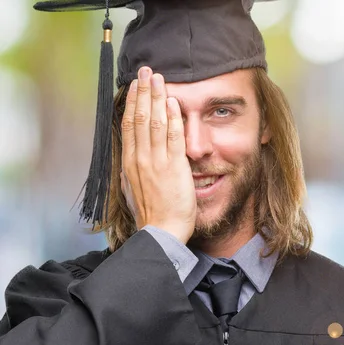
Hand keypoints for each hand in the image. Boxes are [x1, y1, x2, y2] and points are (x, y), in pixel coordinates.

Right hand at [120, 67, 195, 243]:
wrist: (161, 232)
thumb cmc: (153, 214)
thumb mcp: (136, 188)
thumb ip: (137, 169)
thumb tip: (136, 156)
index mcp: (130, 162)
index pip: (129, 125)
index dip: (131, 103)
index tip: (134, 86)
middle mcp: (140, 158)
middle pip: (139, 117)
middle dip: (142, 92)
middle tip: (146, 71)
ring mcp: (156, 161)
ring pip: (154, 122)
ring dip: (156, 97)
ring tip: (158, 78)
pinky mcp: (173, 167)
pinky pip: (172, 137)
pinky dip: (172, 118)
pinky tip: (172, 102)